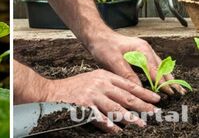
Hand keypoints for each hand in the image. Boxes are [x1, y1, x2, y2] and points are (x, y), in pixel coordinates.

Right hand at [45, 69, 160, 131]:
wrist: (51, 91)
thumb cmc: (73, 87)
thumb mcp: (92, 79)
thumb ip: (108, 85)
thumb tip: (127, 96)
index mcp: (103, 76)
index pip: (128, 84)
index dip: (143, 92)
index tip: (156, 99)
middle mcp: (99, 84)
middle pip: (125, 97)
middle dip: (142, 106)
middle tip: (155, 113)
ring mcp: (92, 95)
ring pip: (116, 108)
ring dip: (130, 118)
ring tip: (141, 125)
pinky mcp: (84, 106)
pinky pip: (100, 118)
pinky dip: (109, 126)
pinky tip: (117, 131)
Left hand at [88, 31, 185, 94]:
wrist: (95, 36)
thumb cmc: (103, 45)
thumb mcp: (113, 61)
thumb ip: (127, 74)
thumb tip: (138, 88)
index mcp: (142, 50)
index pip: (155, 70)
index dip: (162, 83)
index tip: (168, 93)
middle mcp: (145, 50)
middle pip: (160, 67)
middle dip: (168, 80)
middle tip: (175, 93)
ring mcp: (142, 52)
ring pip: (157, 66)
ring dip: (163, 77)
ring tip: (170, 90)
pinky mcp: (137, 55)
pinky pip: (150, 66)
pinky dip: (155, 74)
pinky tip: (156, 82)